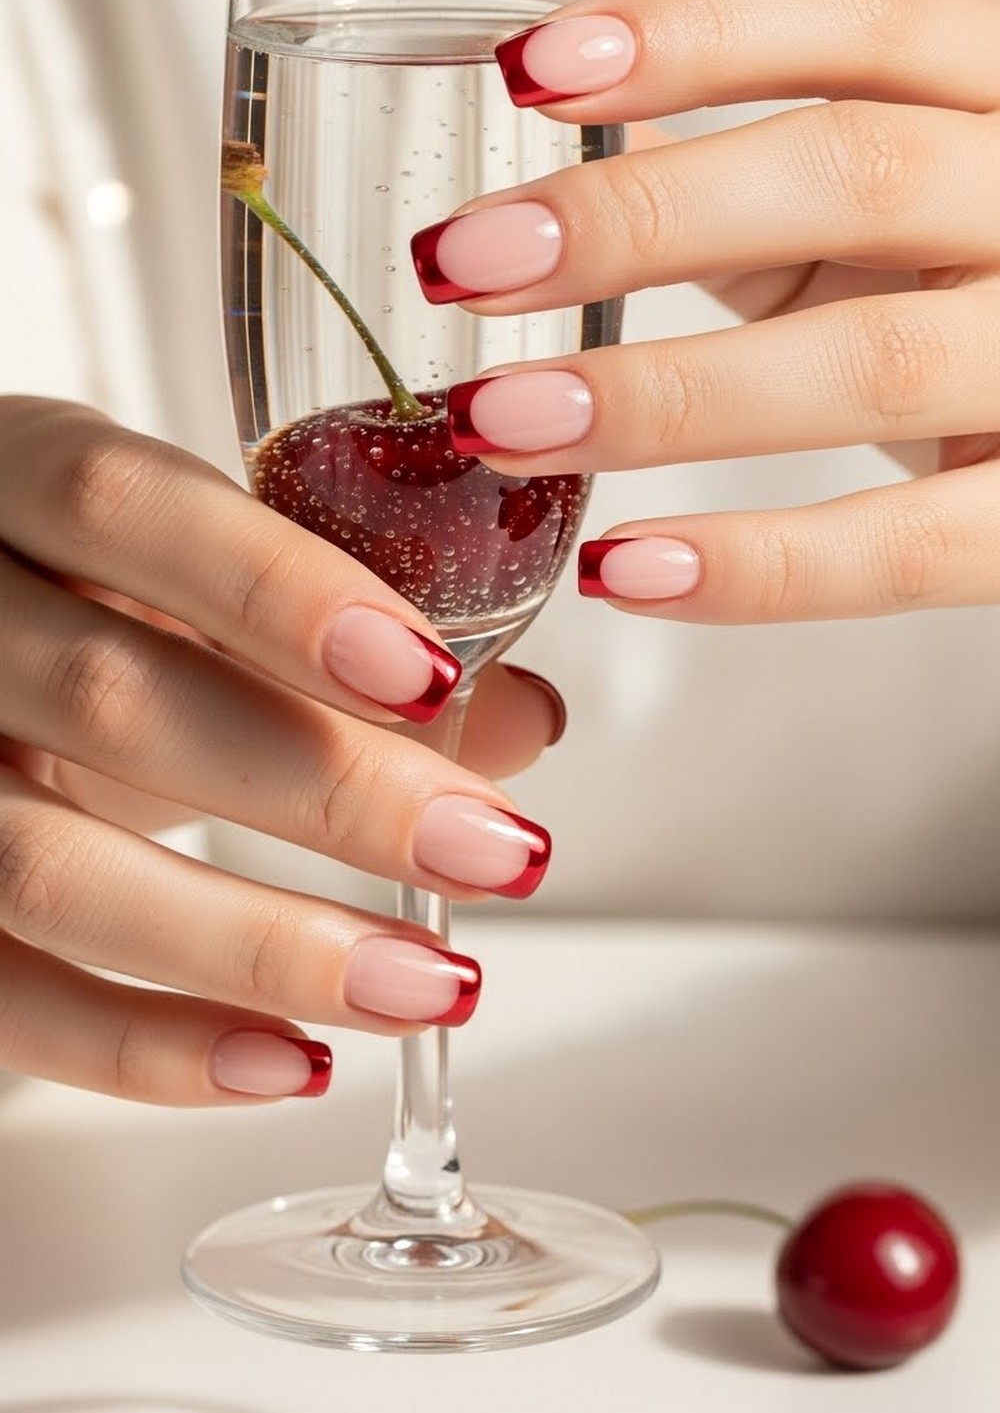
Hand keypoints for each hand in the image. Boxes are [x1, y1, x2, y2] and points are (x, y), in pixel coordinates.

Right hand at [0, 398, 560, 1101]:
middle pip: (108, 700)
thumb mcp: (187, 580)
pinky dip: (150, 1048)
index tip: (428, 676)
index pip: (123, 508)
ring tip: (426, 984)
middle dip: (325, 786)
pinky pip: (5, 1002)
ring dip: (260, 944)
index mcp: (16, 479)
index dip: (275, 591)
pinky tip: (292, 1059)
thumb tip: (519, 721)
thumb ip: (342, 631)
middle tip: (491, 849)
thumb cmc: (79, 601)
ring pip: (47, 868)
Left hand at [412, 0, 999, 621]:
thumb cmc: (981, 279)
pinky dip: (759, 565)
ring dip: (664, 396)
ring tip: (501, 418)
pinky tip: (622, 566)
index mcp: (998, 88)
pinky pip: (913, 547)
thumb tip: (553, 143)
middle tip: (469, 261)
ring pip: (873, 359)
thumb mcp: (887, 197)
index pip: (856, 14)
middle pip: (851, 174)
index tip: (528, 70)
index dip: (691, 31)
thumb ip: (748, 170)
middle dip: (640, 218)